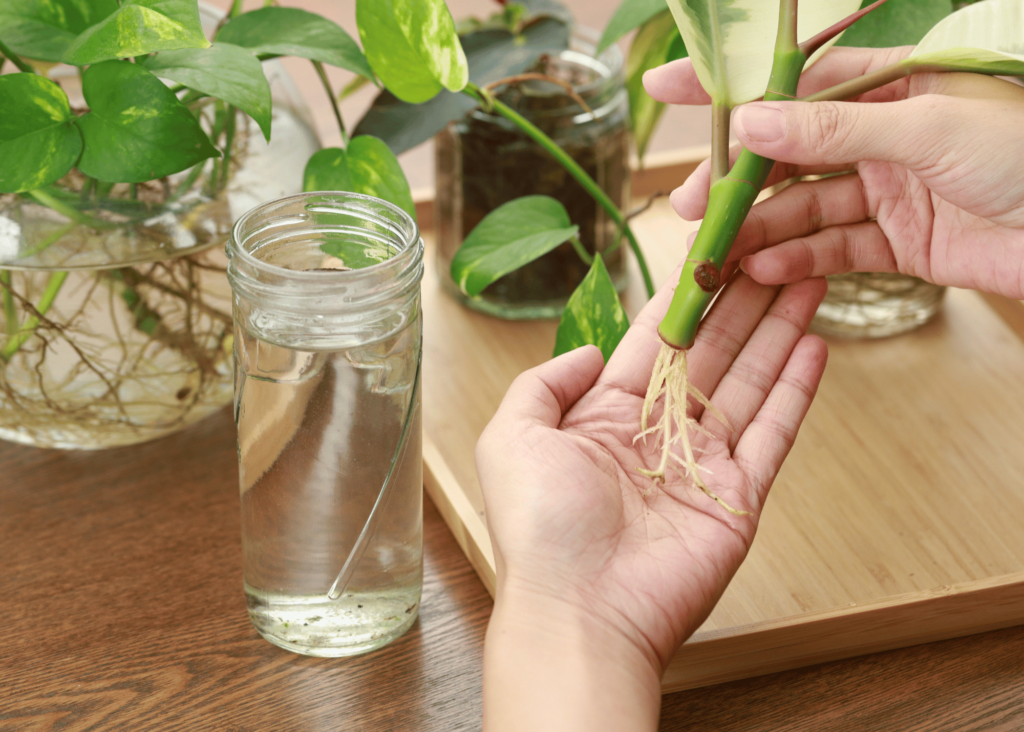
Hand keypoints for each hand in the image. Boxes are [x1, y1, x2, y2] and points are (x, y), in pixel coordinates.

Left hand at [478, 273, 827, 730]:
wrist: (581, 610)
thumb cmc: (539, 528)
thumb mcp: (513, 436)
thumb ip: (544, 383)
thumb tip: (591, 350)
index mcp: (604, 415)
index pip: (655, 341)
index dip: (684, 296)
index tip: (711, 251)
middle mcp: (657, 433)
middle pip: (710, 352)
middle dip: (741, 301)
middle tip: (772, 249)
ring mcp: (702, 463)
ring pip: (748, 382)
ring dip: (776, 330)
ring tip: (806, 277)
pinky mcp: (739, 496)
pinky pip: (774, 432)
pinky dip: (795, 389)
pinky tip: (812, 344)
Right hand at [644, 47, 1023, 298]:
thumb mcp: (928, 127)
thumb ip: (837, 128)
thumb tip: (752, 120)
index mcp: (894, 86)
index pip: (796, 81)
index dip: (732, 86)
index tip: (670, 88)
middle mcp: (885, 136)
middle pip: (791, 154)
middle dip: (739, 178)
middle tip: (692, 202)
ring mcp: (890, 190)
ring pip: (807, 207)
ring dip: (762, 228)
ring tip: (719, 249)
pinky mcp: (901, 243)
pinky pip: (837, 249)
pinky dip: (801, 260)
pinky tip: (765, 269)